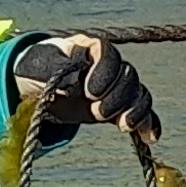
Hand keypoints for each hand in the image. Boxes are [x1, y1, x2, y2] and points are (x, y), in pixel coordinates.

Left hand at [11, 33, 153, 144]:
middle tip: (97, 113)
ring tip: (123, 127)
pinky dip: (148, 123)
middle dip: (117, 97)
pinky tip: (150, 138)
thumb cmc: (35, 72)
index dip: (105, 73)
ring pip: (138, 94)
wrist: (36, 86)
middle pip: (128, 76)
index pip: (108, 54)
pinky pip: (141, 112)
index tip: (90, 92)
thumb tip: (73, 85)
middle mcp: (107, 65)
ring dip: (136, 111)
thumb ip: (53, 72)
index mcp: (88, 48)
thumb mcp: (37, 69)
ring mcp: (115, 86)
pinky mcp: (118, 106)